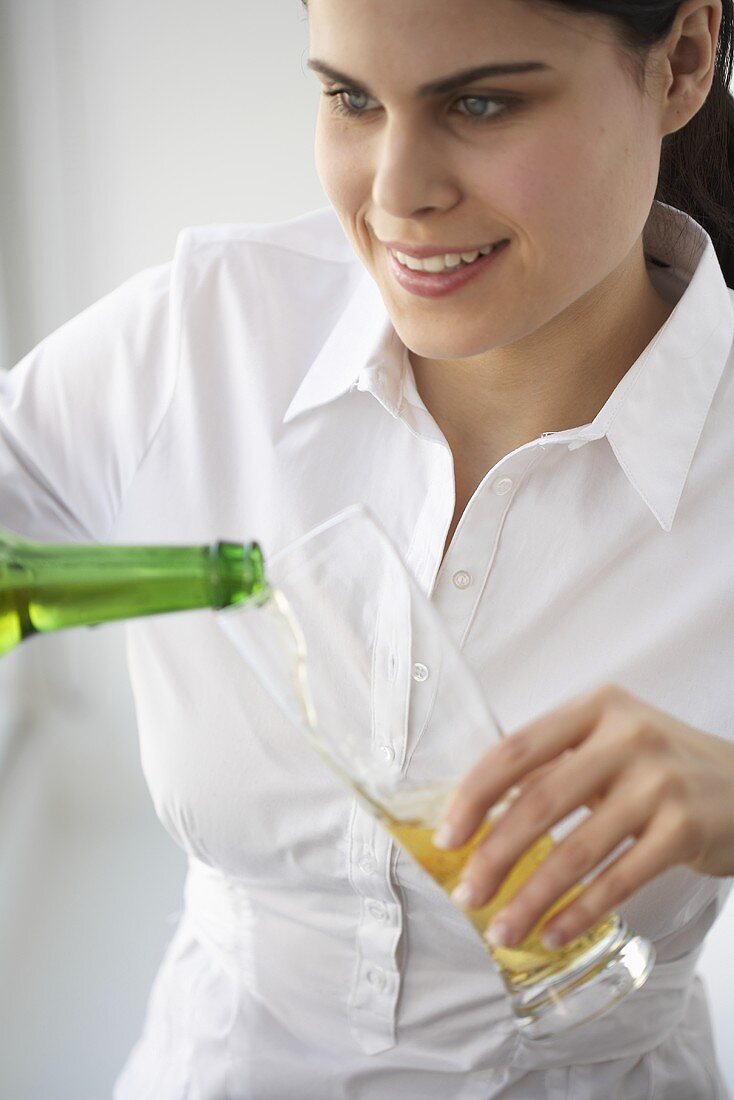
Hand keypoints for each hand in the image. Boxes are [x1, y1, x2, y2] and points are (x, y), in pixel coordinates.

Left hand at [434, 683, 733, 950]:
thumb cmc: (659, 767)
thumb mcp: (608, 744)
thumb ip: (553, 766)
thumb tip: (477, 816)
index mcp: (595, 709)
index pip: (516, 749)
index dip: (474, 795)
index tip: (448, 836)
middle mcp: (627, 737)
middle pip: (539, 802)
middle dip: (494, 856)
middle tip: (467, 894)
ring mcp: (660, 783)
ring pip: (576, 850)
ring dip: (531, 897)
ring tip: (502, 929)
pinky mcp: (685, 829)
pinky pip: (620, 879)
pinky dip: (579, 911)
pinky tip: (552, 932)